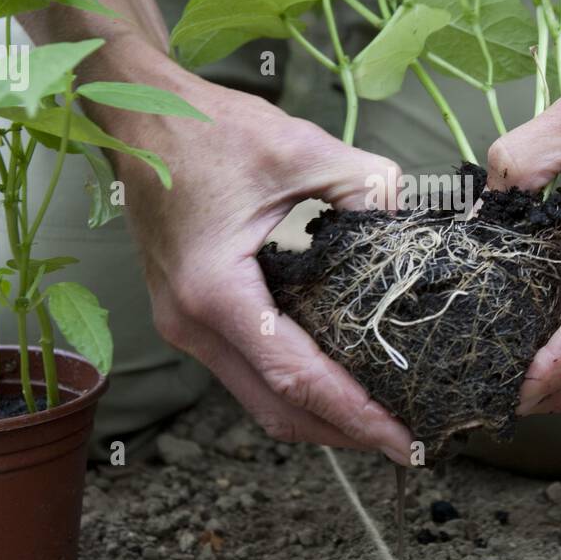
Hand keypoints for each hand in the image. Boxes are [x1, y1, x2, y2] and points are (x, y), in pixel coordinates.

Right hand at [106, 69, 412, 462]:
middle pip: (277, 408)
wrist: (141, 116)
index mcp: (215, 290)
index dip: (355, 415)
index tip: (406, 441)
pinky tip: (341, 379)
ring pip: (259, 398)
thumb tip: (419, 227)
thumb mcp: (302, 148)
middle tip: (409, 443)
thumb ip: (369, 188)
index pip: (296, 376)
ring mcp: (183, 326)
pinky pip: (248, 371)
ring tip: (383, 419)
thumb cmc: (209, 130)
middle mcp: (190, 323)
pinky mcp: (190, 317)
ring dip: (320, 416)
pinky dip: (295, 388)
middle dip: (345, 433)